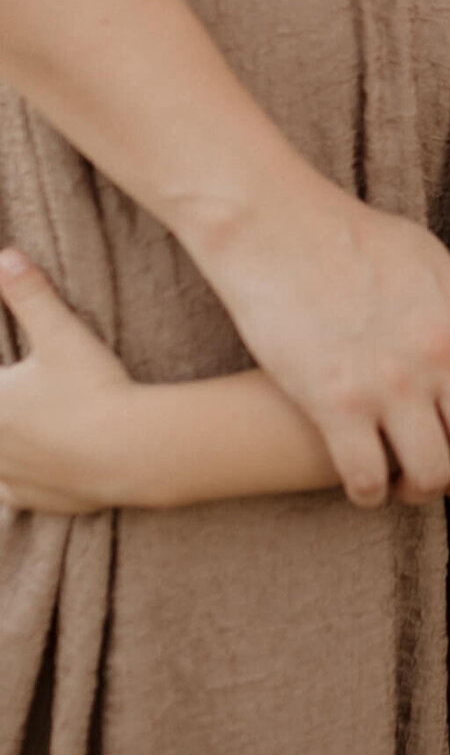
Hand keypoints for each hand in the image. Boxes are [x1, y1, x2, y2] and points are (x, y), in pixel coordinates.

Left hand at [0, 250, 128, 513]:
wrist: (132, 450)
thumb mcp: (62, 334)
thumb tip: (6, 255)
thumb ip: (28, 294)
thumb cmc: (94, 389)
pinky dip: (12, 481)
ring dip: (2, 447)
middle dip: (2, 407)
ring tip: (16, 432)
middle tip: (15, 396)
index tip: (6, 374)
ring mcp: (9, 476)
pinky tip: (24, 470)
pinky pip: (9, 493)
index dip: (0, 381)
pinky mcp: (33, 499)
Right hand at [188, 174, 449, 507]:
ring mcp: (391, 382)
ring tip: (402, 480)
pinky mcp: (335, 404)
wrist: (275, 226)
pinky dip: (368, 493)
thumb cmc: (354, 238)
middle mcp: (443, 354)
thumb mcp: (434, 258)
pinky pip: (367, 480)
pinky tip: (361, 482)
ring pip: (431, 475)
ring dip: (420, 489)